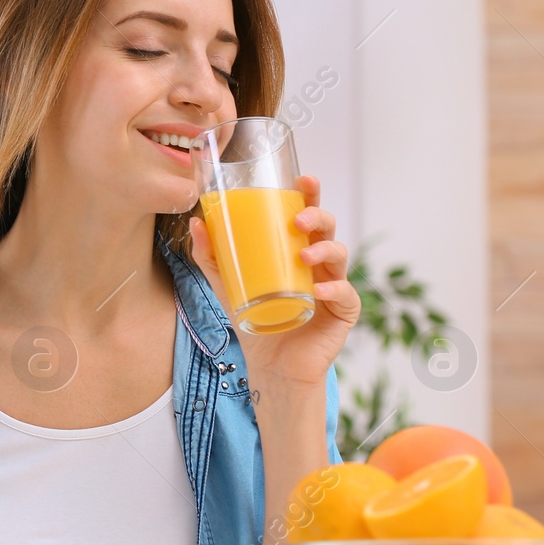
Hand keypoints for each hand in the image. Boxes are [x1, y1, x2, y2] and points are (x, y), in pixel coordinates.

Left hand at [187, 174, 359, 389]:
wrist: (270, 365)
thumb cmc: (254, 317)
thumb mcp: (226, 284)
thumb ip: (211, 256)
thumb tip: (197, 222)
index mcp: (296, 249)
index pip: (306, 214)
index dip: (310, 195)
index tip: (303, 179)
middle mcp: (319, 262)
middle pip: (327, 228)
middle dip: (317, 217)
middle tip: (299, 220)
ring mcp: (334, 285)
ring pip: (339, 255)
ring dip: (324, 250)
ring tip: (305, 256)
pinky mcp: (343, 312)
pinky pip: (346, 294)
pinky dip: (334, 289)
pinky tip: (319, 290)